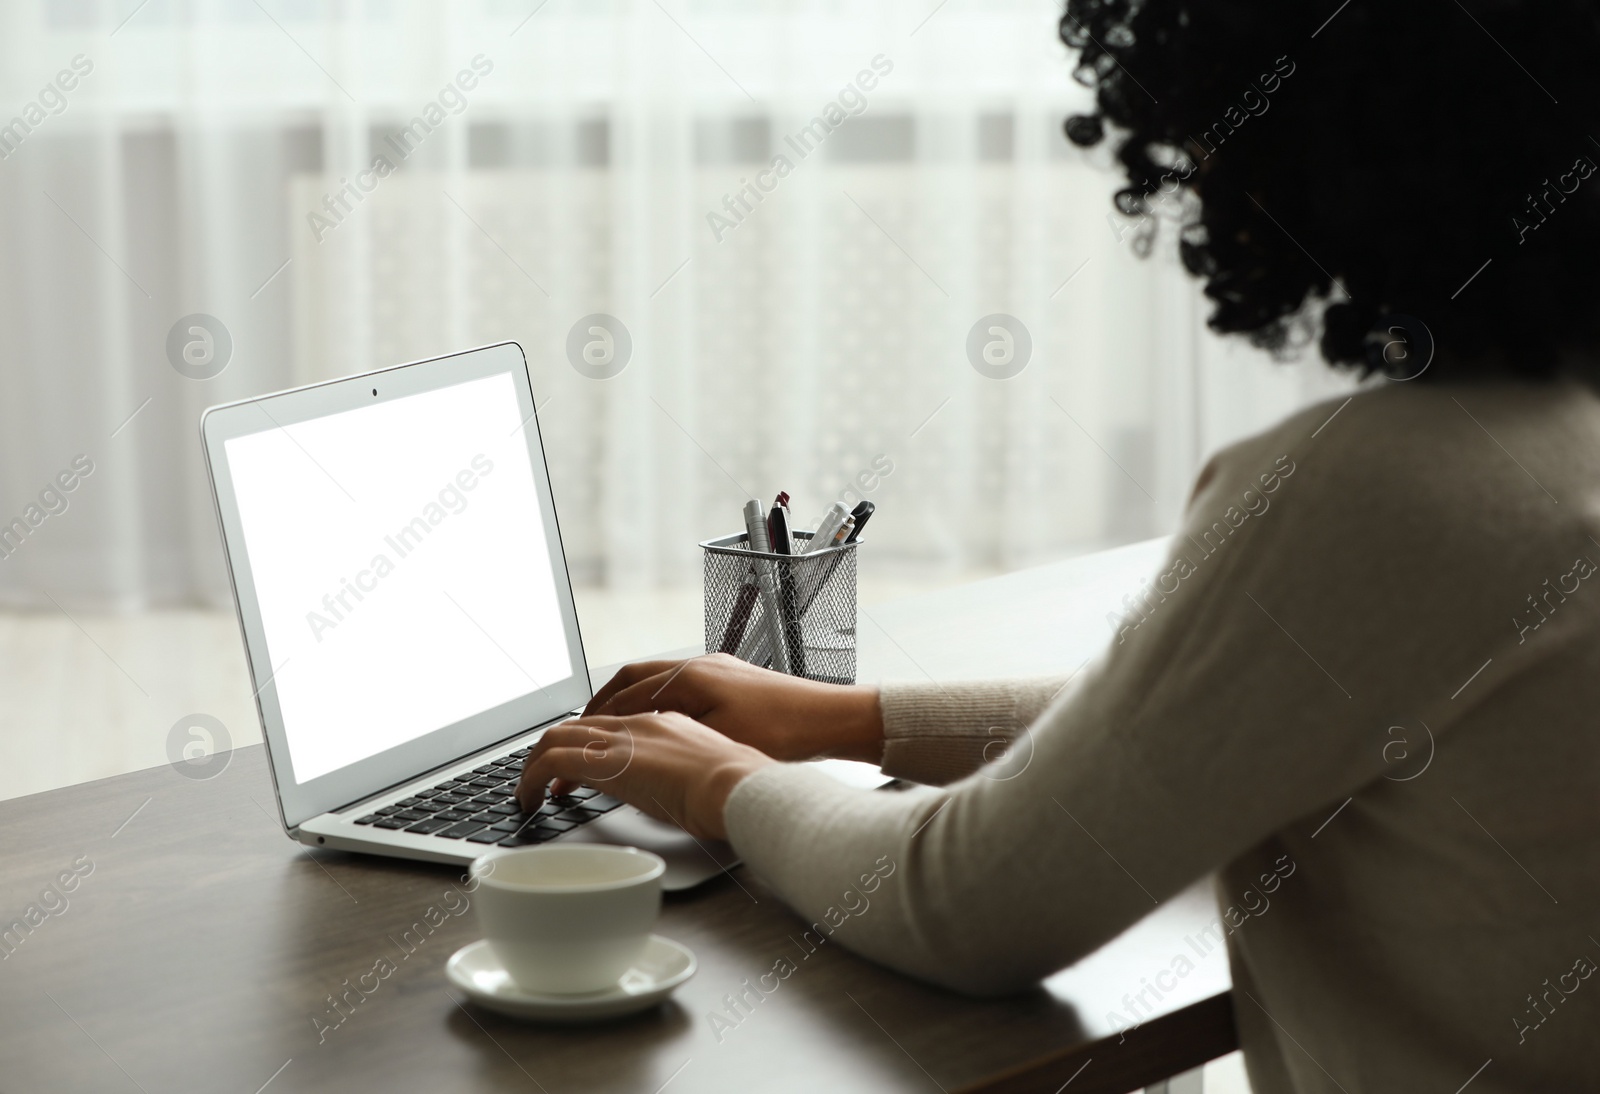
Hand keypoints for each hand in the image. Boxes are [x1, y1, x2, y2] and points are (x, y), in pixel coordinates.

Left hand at [514, 712, 772, 840]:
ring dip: (536, 765)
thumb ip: (678, 777)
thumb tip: (666, 796)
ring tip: (528, 791)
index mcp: (663, 723)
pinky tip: (530, 800)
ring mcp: (621, 738)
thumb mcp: (700, 777)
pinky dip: (533, 779)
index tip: (575, 771)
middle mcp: (638, 724)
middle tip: (541, 778)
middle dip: (552, 750)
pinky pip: (553, 760)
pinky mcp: (606, 760)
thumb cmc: (733, 789)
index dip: (585, 746)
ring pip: (558, 737)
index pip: (609, 726)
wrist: (738, 785)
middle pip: (577, 725)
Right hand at [585, 652, 883, 763]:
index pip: (625, 694)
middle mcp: (700, 665)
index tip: (573, 737)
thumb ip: (670, 735)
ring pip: (656, 681)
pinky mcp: (732, 681)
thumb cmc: (784, 732)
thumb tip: (632, 738)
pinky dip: (656, 702)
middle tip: (580, 728)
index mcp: (690, 677)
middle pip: (633, 679)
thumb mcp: (717, 739)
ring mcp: (717, 670)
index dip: (594, 718)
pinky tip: (658, 723)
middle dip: (603, 703)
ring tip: (611, 726)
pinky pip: (679, 685)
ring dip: (629, 701)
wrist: (831, 718)